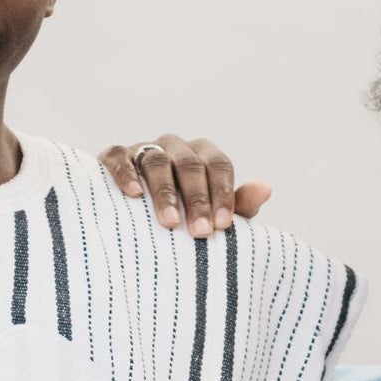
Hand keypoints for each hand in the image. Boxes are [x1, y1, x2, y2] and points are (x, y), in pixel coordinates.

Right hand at [99, 135, 271, 237]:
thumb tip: (265, 188)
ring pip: (157, 162)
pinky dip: (126, 173)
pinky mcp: (115, 156)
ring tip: (170, 222)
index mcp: (203, 156)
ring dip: (165, 192)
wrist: (136, 220)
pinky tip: (133, 195)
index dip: (223, 194)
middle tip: (201, 232)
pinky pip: (120, 158)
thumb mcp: (214, 215)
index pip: (219, 165)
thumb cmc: (184, 217)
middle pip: (190, 164)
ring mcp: (144, 149)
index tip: (224, 225)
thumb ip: (239, 205)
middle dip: (197, 199)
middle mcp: (175, 147)